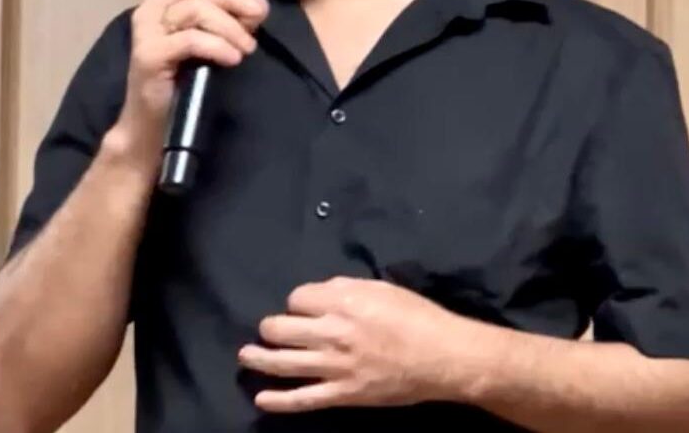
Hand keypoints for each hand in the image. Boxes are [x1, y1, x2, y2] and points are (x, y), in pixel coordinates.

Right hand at [114, 0, 268, 156]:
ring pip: (194, 9)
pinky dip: (218, 46)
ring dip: (230, 26)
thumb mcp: (202, 42)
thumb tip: (256, 6)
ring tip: (247, 47)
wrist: (150, 123)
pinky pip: (191, 40)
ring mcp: (147, 33)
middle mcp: (150, 11)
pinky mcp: (150, 56)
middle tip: (258, 15)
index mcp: (161, 2)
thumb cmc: (178, 80)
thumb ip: (220, 20)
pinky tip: (233, 58)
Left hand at [238, 276, 490, 412]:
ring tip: (245, 355)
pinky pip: (304, 399)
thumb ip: (347, 287)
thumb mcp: (382, 287)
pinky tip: (261, 398)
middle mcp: (333, 332)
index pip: (298, 298)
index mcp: (344, 301)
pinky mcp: (343, 394)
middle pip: (282, 327)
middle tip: (270, 328)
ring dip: (260, 358)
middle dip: (271, 326)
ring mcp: (335, 366)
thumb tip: (322, 292)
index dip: (298, 301)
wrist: (442, 357)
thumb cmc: (416, 316)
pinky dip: (279, 401)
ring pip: (284, 363)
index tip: (304, 306)